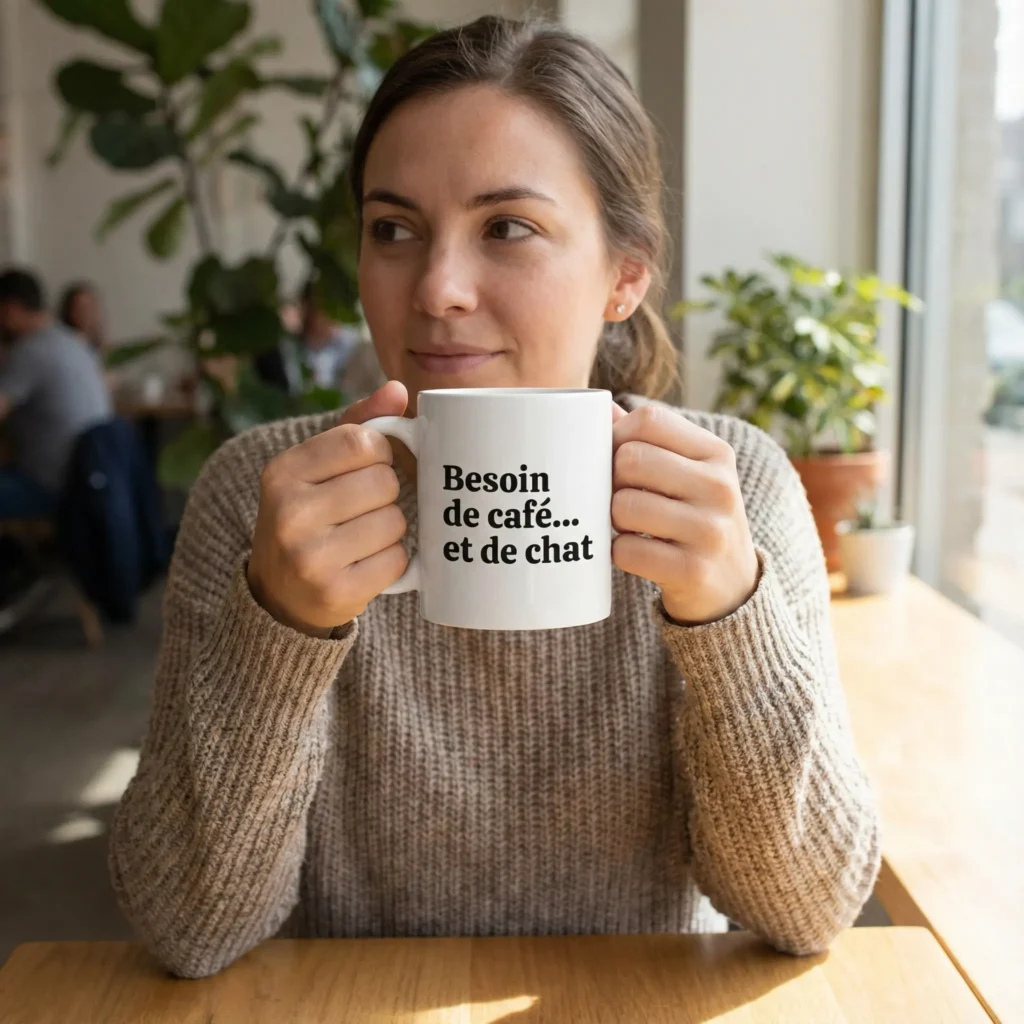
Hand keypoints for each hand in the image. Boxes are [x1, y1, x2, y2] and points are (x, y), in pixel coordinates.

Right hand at [247, 381, 410, 636]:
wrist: (279, 596)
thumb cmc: (309, 517)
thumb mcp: (317, 468)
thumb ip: (357, 424)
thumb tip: (397, 389)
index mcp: (283, 472)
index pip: (361, 440)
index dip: (381, 452)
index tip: (370, 466)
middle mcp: (290, 513)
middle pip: (385, 481)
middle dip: (386, 494)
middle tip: (363, 508)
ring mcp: (310, 556)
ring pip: (395, 521)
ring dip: (391, 529)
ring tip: (362, 537)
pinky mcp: (335, 592)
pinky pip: (398, 560)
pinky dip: (392, 561)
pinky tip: (366, 563)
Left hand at [611, 403, 759, 625]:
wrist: (732, 586)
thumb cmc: (694, 517)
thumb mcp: (687, 472)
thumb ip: (646, 438)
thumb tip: (597, 407)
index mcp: (716, 453)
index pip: (648, 420)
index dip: (616, 437)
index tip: (615, 460)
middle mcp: (720, 487)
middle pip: (630, 459)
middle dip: (611, 481)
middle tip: (621, 498)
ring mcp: (710, 531)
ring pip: (623, 505)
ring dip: (613, 520)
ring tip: (630, 527)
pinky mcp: (693, 571)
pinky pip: (626, 550)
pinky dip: (620, 553)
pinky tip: (638, 554)